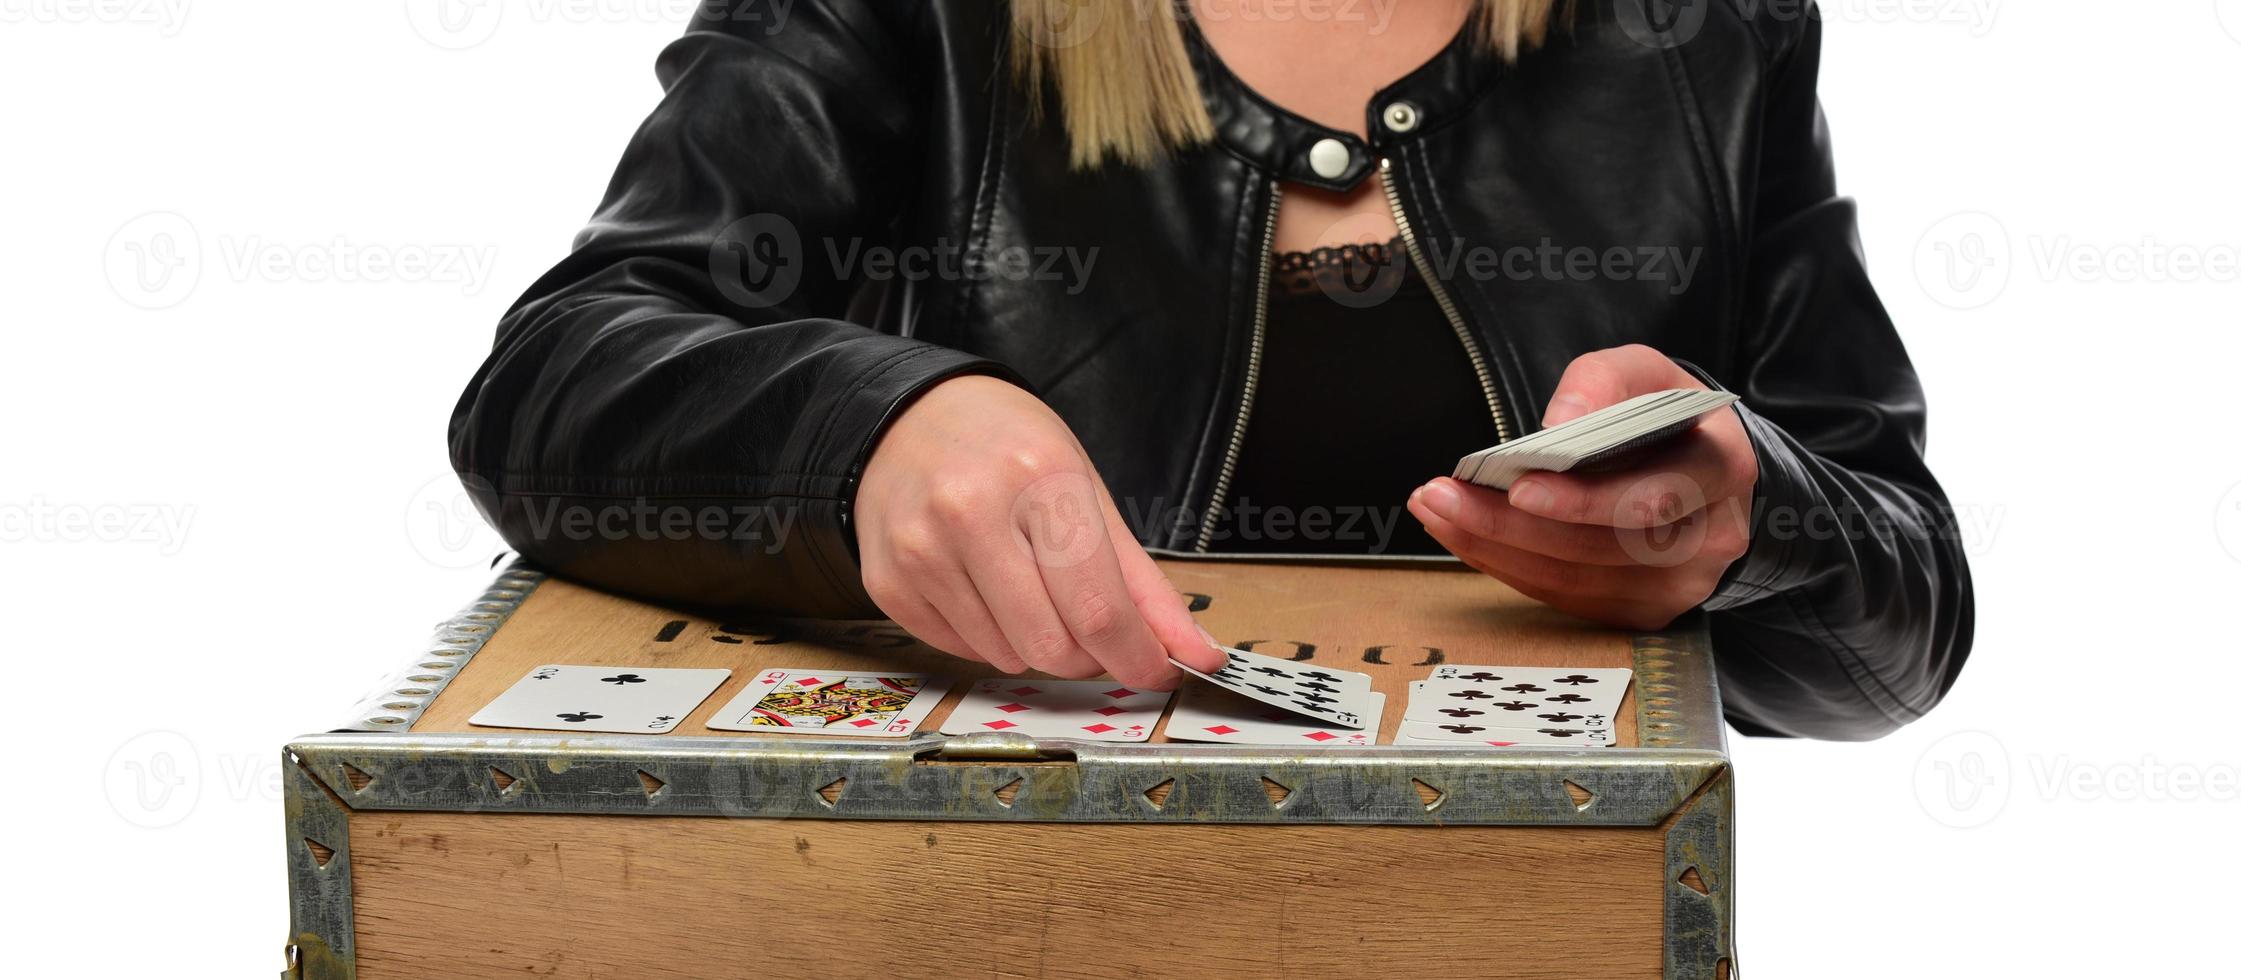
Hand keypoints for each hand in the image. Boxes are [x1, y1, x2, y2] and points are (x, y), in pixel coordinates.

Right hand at [856, 375, 1225, 687]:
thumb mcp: (1086, 489)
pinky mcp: (889, 583)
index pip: (1097, 606)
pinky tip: (982, 586)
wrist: (908, 418)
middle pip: (1052, 647)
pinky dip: (988, 637)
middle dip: (1086, 654)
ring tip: (1026, 586)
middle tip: (1090, 625)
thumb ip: (1142, 581)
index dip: (1137, 655)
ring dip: (1034, 642)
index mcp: (1038, 479)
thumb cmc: (1008, 448)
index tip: (1157, 670)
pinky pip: (963, 651)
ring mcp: (921, 551)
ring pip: (1007, 657)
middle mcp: (971, 513)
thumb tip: (1194, 653)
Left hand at [1407, 345, 1757, 629]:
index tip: (1517, 486)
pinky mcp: (1639, 611)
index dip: (1584, 501)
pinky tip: (1465, 533)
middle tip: (1441, 494)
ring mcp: (1675, 586)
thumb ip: (1603, 382)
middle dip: (1510, 524)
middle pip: (1601, 546)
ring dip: (1493, 546)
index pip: (1653, 496)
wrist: (1705, 473)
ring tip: (1437, 508)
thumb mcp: (1648, 375)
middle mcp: (1708, 540)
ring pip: (1573, 579)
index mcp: (1721, 471)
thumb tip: (1557, 422)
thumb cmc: (1670, 420)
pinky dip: (1506, 565)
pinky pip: (1562, 597)